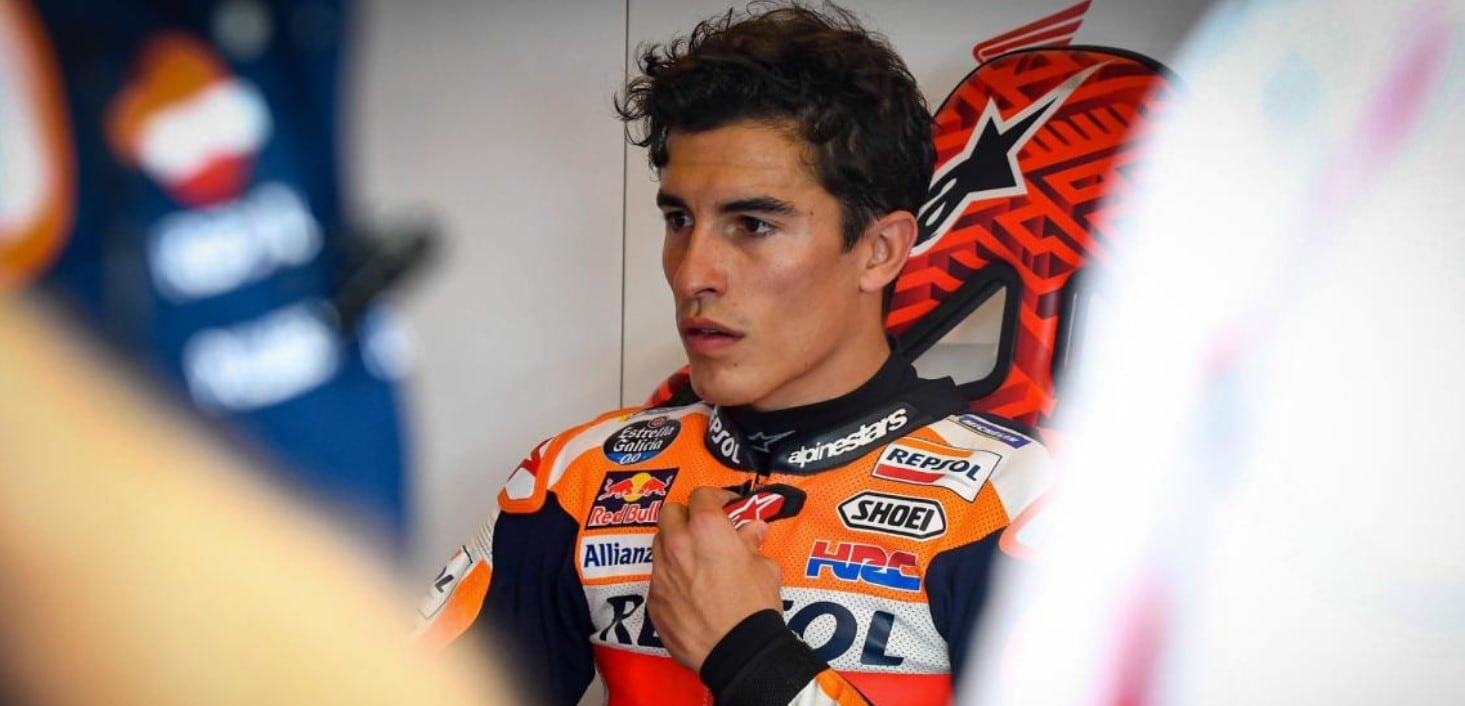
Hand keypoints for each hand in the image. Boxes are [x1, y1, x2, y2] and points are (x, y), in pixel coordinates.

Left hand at [648, 486, 781, 672]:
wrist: (737, 652)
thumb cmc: (755, 606)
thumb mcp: (765, 568)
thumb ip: (753, 543)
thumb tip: (752, 530)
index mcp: (707, 528)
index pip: (701, 495)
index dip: (715, 497)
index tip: (726, 507)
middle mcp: (677, 544)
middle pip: (669, 513)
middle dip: (686, 516)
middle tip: (703, 530)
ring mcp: (661, 572)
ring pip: (659, 544)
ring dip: (674, 545)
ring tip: (693, 561)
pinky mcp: (653, 599)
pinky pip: (658, 577)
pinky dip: (671, 577)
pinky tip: (687, 592)